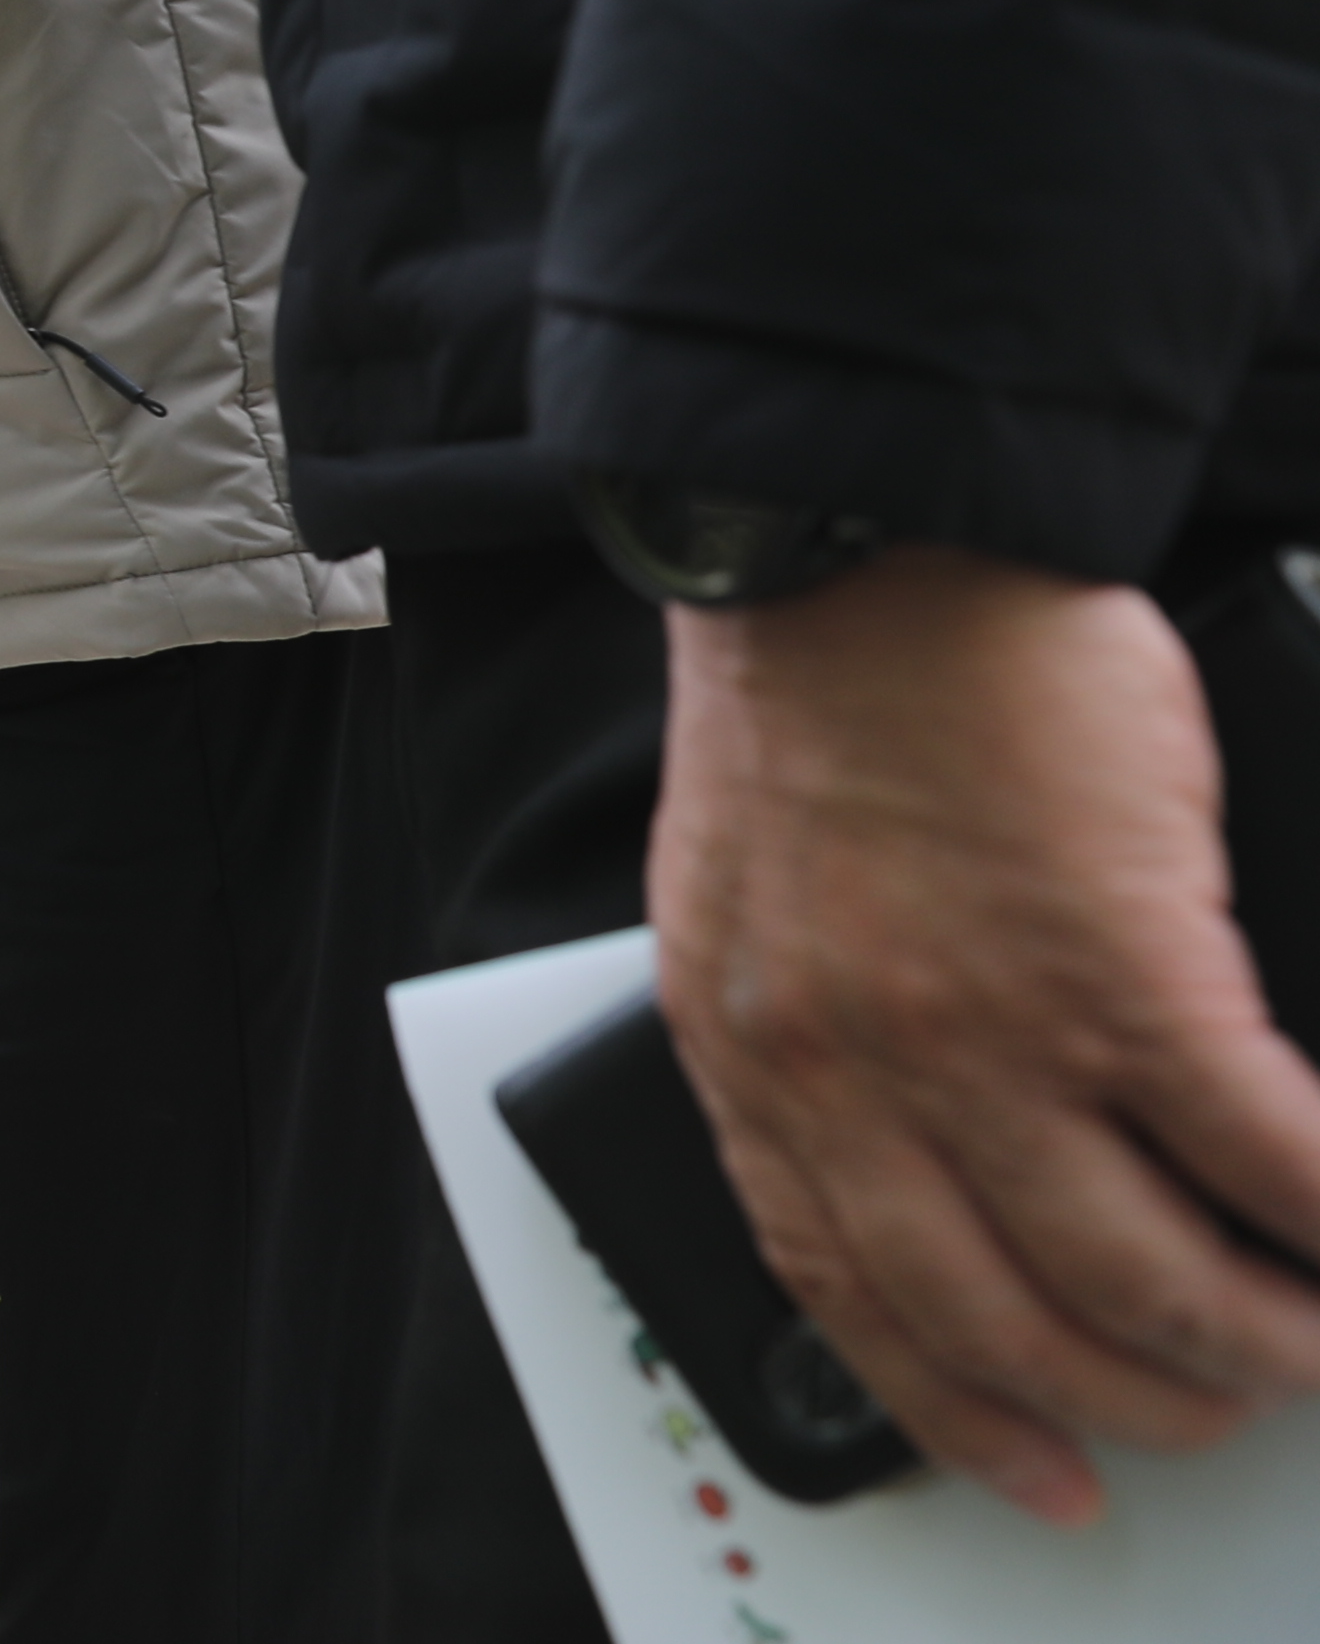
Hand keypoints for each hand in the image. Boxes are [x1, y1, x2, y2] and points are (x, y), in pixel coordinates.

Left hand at [654, 548, 1319, 1523]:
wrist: (863, 543)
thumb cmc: (820, 692)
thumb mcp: (744, 895)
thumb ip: (814, 1028)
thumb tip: (924, 1144)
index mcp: (753, 1051)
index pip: (843, 1284)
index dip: (953, 1400)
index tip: (1032, 1464)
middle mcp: (856, 1069)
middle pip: (1008, 1314)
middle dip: (1132, 1395)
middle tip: (1210, 1412)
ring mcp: (990, 1031)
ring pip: (1145, 1271)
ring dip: (1253, 1335)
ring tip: (1312, 1339)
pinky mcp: (1123, 970)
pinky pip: (1261, 1153)